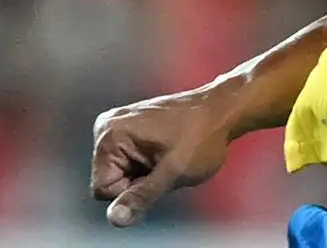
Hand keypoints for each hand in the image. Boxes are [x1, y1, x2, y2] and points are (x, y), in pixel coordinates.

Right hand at [91, 83, 240, 226]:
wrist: (223, 109)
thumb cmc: (203, 137)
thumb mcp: (173, 173)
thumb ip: (141, 197)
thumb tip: (115, 218)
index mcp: (111, 134)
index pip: (103, 189)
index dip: (132, 191)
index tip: (158, 174)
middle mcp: (108, 126)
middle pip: (110, 180)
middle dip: (138, 181)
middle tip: (166, 165)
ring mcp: (119, 124)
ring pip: (121, 172)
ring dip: (144, 173)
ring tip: (169, 157)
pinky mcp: (130, 126)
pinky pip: (129, 161)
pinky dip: (147, 163)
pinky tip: (167, 151)